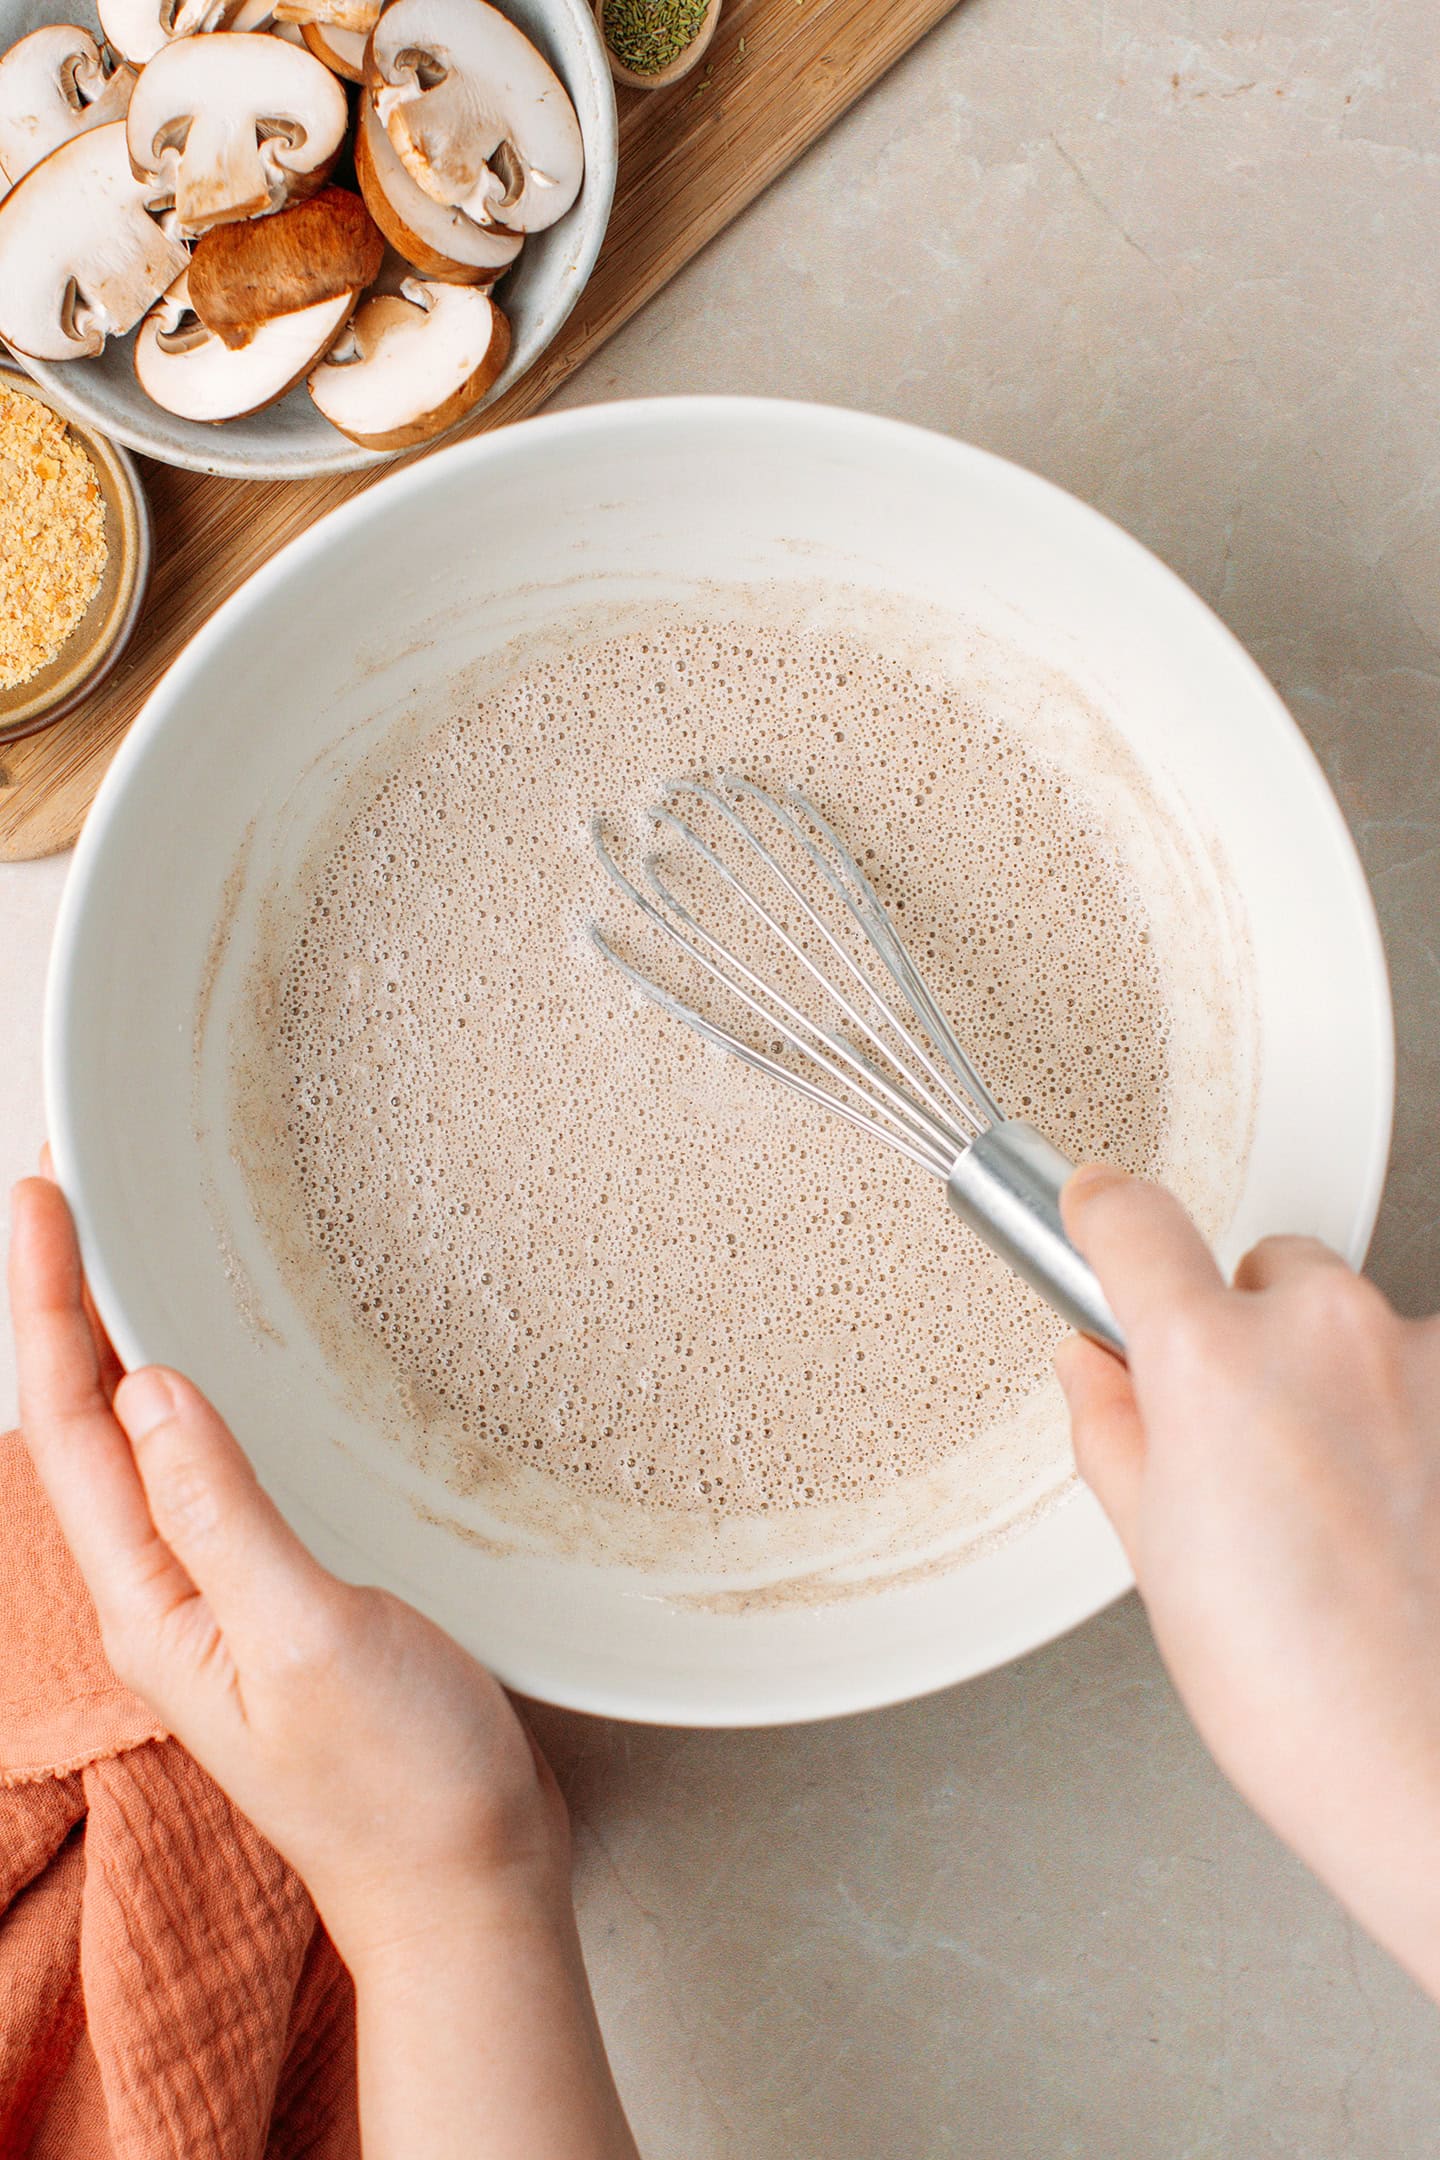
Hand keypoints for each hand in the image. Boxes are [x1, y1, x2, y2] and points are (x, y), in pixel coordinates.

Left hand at [8, 1171, 565, 1969]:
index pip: (70, 1430)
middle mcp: (167, 1600)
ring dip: (117, 1351)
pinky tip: (220, 1382)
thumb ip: (223, 1515)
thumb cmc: (399, 1784)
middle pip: (85, 1431)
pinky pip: (210, 1481)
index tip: (43, 1199)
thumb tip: (149, 1390)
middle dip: (64, 1312)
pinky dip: (197, 1405)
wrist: (468, 1885)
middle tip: (65, 1200)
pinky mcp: (277, 1605)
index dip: (50, 1307)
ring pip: (142, 1453)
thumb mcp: (308, 1639)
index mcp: (153, 1608)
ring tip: (115, 1262)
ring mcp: (219, 1605)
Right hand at [1057, 1166, 1439, 1998]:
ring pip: (1355, 1327)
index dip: (1102, 1216)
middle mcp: (1326, 1332)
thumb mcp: (1154, 1557)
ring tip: (1330, 1511)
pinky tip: (1396, 1519)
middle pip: (1262, 1271)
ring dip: (1335, 1383)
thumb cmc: (1304, 1694)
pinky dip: (1407, 1425)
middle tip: (1236, 1446)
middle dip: (1240, 1332)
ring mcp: (1425, 1361)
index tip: (1095, 1213)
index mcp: (1212, 1360)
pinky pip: (1424, 1379)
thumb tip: (1099, 1371)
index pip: (1134, 1221)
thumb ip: (1114, 1430)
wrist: (1433, 1773)